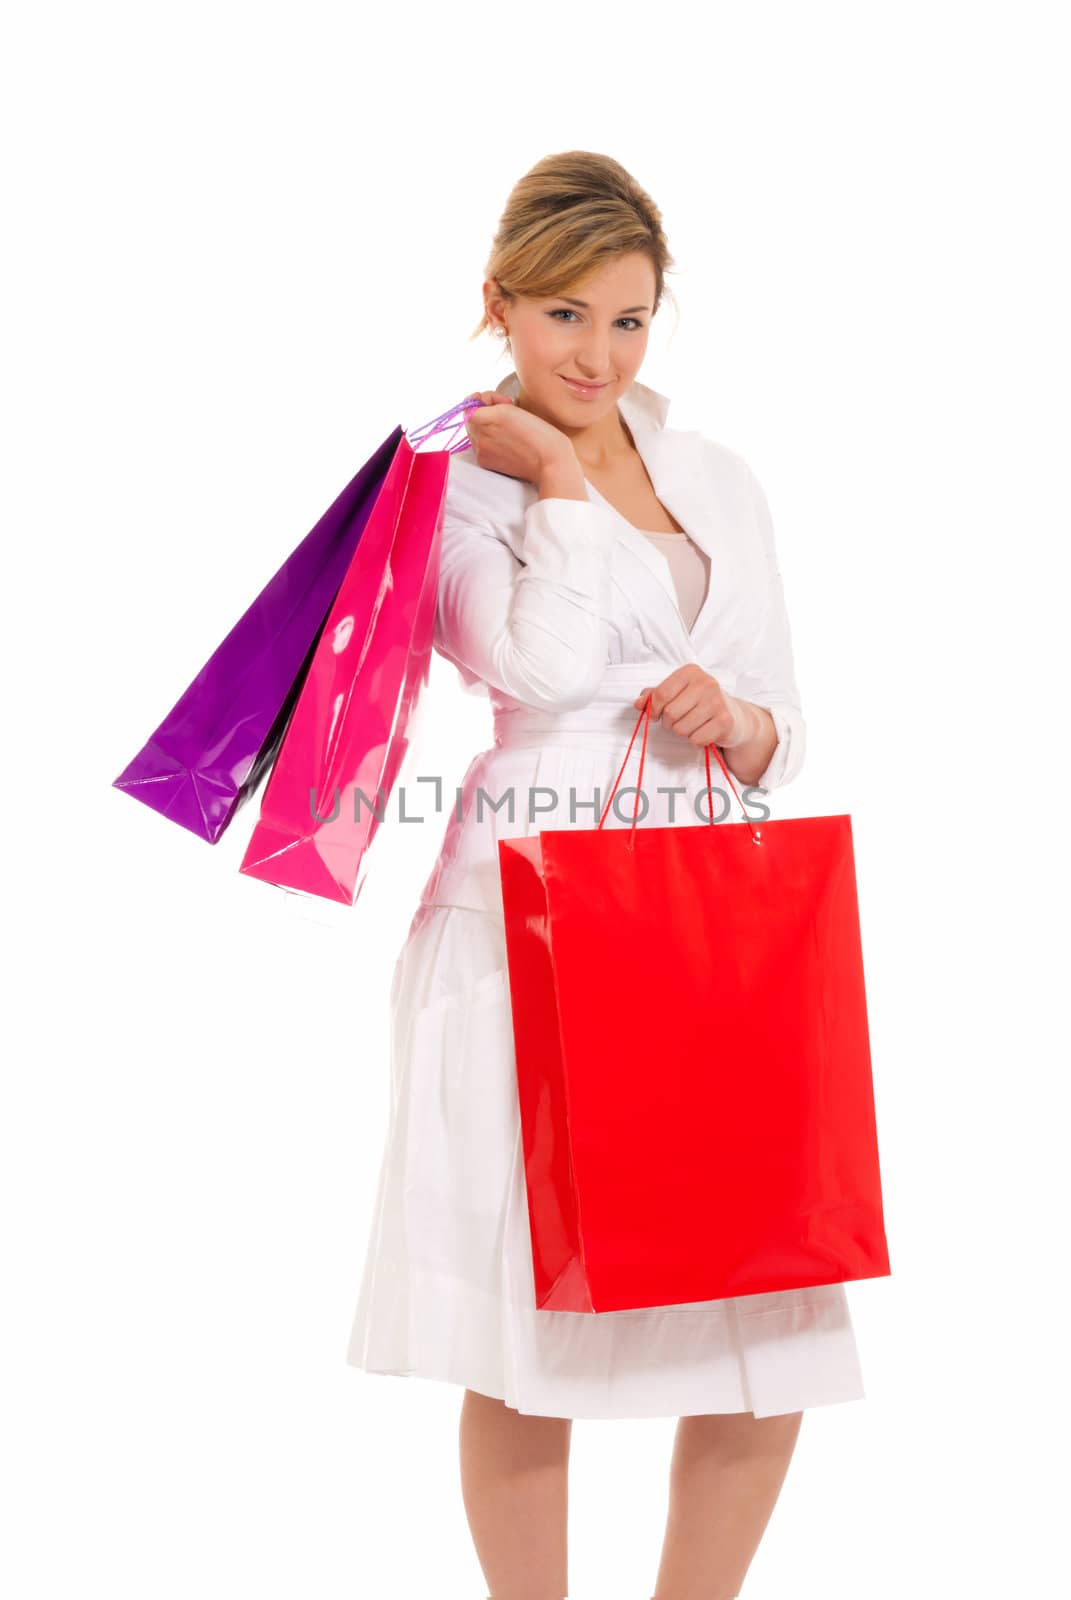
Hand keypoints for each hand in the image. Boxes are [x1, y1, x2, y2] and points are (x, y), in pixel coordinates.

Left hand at [463, 391, 575, 484]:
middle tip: (505, 411)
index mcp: (488, 421)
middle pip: (470, 419)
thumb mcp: (512, 410)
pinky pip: (479, 445)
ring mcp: (481, 451)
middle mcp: (481, 438)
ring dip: (486, 425)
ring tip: (507, 426)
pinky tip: (505, 438)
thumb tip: (475, 405)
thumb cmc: (539, 434)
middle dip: (484, 411)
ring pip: (474, 431)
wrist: (550, 460)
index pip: (469, 406)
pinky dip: (488, 439)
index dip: (482, 399)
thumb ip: (488, 405)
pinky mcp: (485, 462)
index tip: (492, 399)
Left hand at [632, 665, 757, 748]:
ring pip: (681, 729)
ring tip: (692, 725)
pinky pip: (696, 739)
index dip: (652, 709)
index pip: (661, 694)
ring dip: (682, 732)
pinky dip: (696, 741)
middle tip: (678, 721)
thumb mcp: (677, 693)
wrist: (735, 716)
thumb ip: (655, 696)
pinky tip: (704, 731)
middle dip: (669, 723)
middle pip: (670, 713)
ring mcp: (717, 701)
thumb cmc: (700, 703)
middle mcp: (706, 683)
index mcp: (690, 672)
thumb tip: (639, 703)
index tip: (655, 715)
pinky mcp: (725, 720)